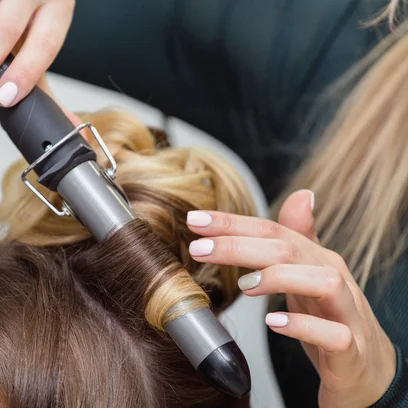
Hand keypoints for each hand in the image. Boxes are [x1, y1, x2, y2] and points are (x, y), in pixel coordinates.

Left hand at [186, 190, 396, 407]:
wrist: (371, 370)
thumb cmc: (333, 318)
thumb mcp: (311, 275)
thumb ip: (301, 238)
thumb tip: (302, 195)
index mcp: (318, 260)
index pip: (273, 231)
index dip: (233, 224)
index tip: (195, 221)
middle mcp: (335, 279)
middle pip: (290, 250)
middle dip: (240, 245)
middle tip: (199, 248)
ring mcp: (347, 314)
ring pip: (325, 282)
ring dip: (279, 278)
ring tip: (244, 285)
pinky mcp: (351, 351)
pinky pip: (335, 335)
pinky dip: (303, 326)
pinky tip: (274, 322)